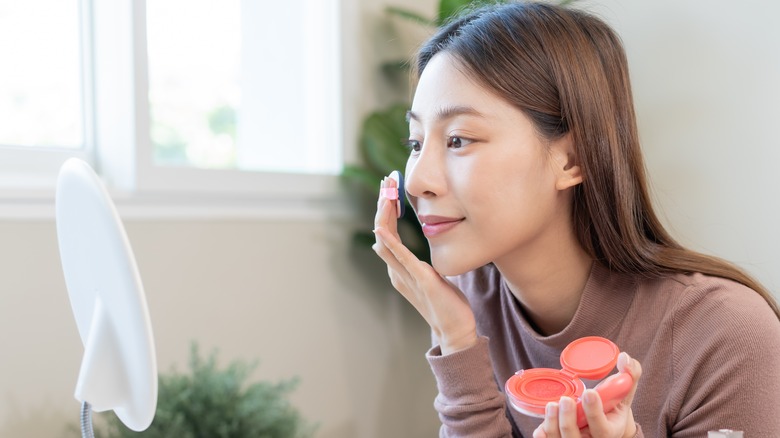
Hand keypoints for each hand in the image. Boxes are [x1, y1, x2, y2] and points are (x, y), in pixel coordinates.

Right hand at [372, 174, 477, 353]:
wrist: (455, 330)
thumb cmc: (447, 303)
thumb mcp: (432, 276)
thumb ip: (422, 264)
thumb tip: (421, 252)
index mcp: (399, 269)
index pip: (387, 233)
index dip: (386, 209)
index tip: (390, 188)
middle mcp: (396, 271)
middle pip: (381, 232)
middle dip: (383, 205)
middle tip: (386, 181)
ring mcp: (405, 276)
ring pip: (385, 241)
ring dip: (384, 215)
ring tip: (385, 193)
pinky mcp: (419, 279)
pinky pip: (400, 258)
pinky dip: (390, 242)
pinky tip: (383, 228)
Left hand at [533, 352, 641, 437]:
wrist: (607, 423)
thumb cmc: (614, 405)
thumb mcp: (626, 392)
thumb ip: (630, 374)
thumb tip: (624, 357)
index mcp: (610, 431)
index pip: (603, 429)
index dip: (594, 412)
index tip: (590, 392)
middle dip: (569, 420)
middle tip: (566, 400)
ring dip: (553, 424)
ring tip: (552, 405)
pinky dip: (543, 435)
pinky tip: (540, 429)